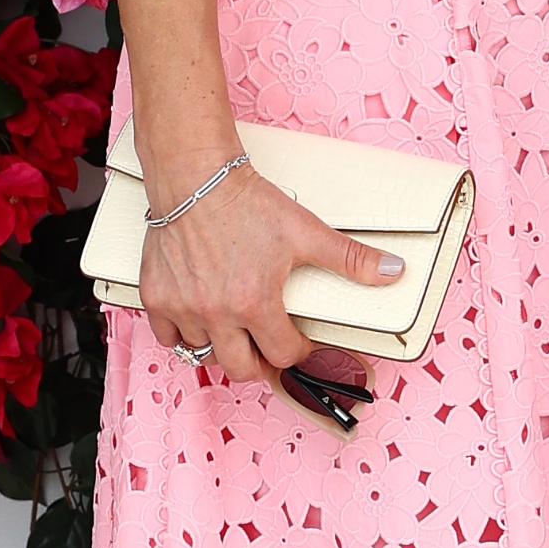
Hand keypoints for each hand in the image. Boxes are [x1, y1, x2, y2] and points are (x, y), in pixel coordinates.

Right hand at [138, 160, 403, 386]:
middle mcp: (216, 313)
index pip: (283, 355)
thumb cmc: (246, 203)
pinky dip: (182, 335)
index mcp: (255, 303)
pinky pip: (167, 337)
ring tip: (236, 332)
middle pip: (242, 369)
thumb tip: (392, 272)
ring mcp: (183, 307)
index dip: (297, 350)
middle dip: (260, 364)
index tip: (299, 341)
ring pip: (202, 354)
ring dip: (222, 348)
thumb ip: (350, 259)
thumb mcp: (306, 231)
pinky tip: (198, 320)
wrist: (196, 178)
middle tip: (267, 351)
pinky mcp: (156, 296)